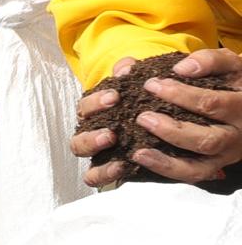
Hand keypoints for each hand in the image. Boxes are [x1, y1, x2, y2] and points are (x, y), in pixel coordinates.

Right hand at [71, 57, 136, 186]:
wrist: (166, 124)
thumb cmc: (145, 102)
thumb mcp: (140, 83)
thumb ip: (131, 73)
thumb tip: (126, 68)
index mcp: (95, 113)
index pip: (85, 107)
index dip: (96, 102)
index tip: (116, 96)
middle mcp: (91, 133)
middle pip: (78, 132)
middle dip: (91, 128)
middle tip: (111, 127)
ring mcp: (97, 153)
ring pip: (80, 152)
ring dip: (92, 145)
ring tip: (110, 139)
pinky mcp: (108, 170)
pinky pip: (94, 176)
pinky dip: (103, 172)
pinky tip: (122, 165)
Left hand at [129, 48, 241, 182]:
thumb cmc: (233, 81)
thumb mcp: (229, 64)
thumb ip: (209, 60)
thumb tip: (182, 68)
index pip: (212, 103)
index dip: (180, 95)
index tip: (152, 84)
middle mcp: (238, 133)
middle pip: (206, 138)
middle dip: (171, 129)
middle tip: (142, 117)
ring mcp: (227, 153)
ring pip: (198, 164)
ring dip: (165, 158)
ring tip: (137, 149)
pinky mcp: (214, 166)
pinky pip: (192, 174)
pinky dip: (166, 169)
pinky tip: (142, 158)